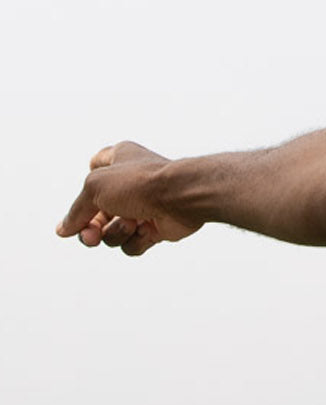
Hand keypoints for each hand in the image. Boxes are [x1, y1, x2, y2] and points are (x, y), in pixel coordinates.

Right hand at [56, 141, 200, 255]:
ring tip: (131, 224)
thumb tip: (63, 230)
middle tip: (90, 237)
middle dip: (91, 229)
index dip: (84, 187)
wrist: (183, 197)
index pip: (94, 168)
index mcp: (118, 160)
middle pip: (96, 213)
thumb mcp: (94, 188)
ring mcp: (143, 206)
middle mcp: (131, 182)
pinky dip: (136, 241)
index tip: (79, 206)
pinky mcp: (156, 227)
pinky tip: (146, 230)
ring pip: (113, 232)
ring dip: (116, 233)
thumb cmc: (141, 183)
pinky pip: (133, 244)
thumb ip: (76, 211)